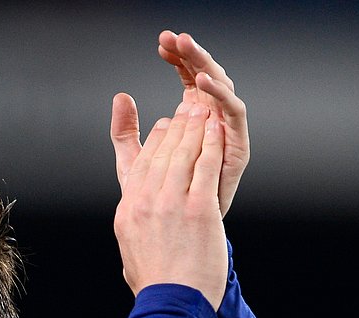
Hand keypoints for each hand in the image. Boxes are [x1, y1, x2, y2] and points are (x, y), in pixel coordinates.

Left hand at [111, 31, 248, 217]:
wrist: (181, 240)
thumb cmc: (162, 205)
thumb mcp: (135, 164)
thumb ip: (127, 133)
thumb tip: (120, 96)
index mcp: (191, 118)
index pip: (187, 76)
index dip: (176, 58)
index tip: (161, 43)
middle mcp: (212, 121)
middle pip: (205, 76)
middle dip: (191, 54)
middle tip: (175, 37)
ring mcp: (226, 132)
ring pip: (222, 87)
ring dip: (206, 66)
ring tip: (188, 50)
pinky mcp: (238, 146)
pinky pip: (235, 112)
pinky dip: (221, 94)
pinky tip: (202, 82)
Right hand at [112, 100, 227, 309]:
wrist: (172, 305)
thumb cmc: (157, 286)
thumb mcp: (131, 252)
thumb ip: (132, 229)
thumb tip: (131, 222)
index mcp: (128, 210)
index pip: (141, 163)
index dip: (156, 140)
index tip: (166, 127)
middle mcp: (145, 202)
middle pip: (160, 152)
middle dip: (177, 127)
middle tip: (188, 110)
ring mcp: (171, 204)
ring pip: (182, 154)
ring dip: (195, 129)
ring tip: (204, 113)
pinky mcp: (199, 210)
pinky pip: (205, 167)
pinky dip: (211, 145)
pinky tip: (217, 131)